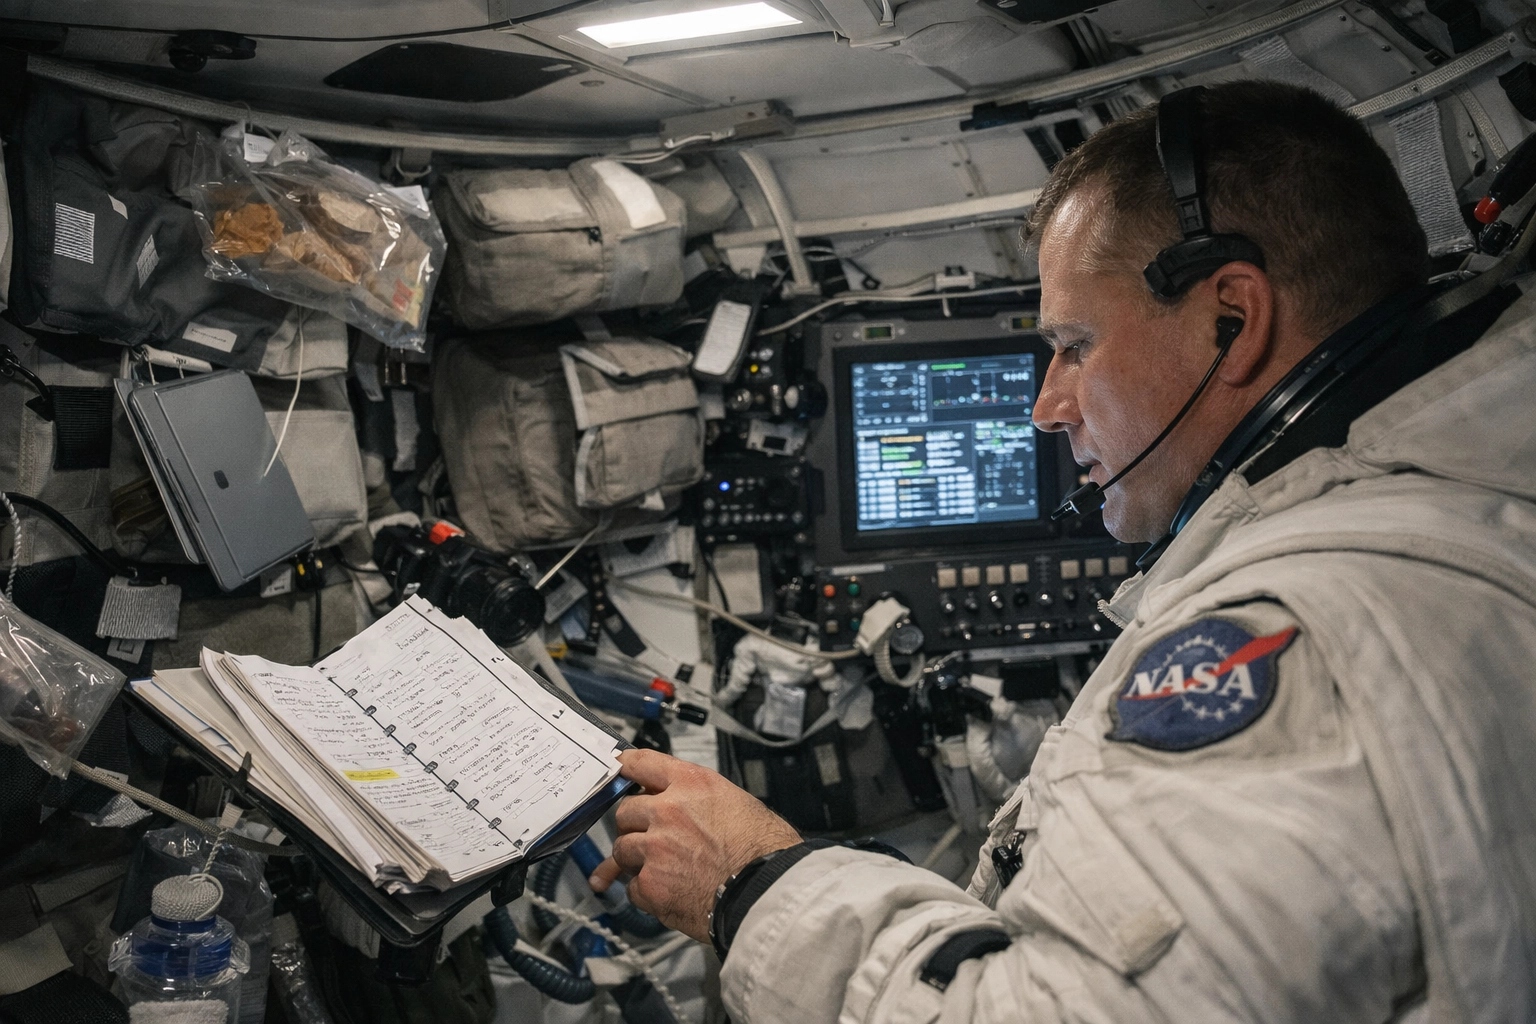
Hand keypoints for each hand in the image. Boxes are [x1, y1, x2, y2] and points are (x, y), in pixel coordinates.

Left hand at [589, 748, 801, 941]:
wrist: (768, 891)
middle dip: (635, 825)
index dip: (625, 767)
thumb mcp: (736, 802)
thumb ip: (697, 799)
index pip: (641, 763)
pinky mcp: (650, 884)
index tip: (618, 770)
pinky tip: (670, 893)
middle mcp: (668, 811)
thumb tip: (675, 802)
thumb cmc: (764, 850)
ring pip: (622, 849)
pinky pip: (632, 887)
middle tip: (653, 838)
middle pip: (625, 811)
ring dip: (636, 859)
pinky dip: (646, 892)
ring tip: (665, 869)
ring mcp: (655, 848)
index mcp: (692, 784)